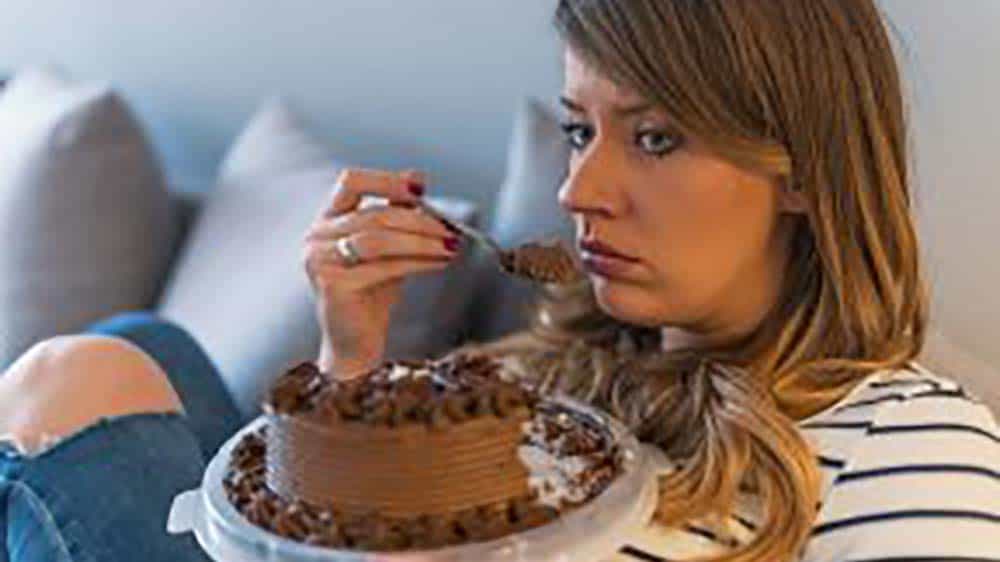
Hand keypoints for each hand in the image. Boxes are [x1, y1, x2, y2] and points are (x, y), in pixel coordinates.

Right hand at [303, 168, 460, 379]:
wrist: (355, 342)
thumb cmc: (371, 293)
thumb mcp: (387, 247)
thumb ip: (396, 214)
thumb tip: (418, 177)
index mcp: (328, 220)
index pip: (350, 182)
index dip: (386, 180)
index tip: (420, 190)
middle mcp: (317, 236)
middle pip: (374, 214)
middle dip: (419, 221)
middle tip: (449, 230)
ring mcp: (320, 260)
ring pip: (378, 238)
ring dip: (420, 241)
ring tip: (449, 246)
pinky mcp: (332, 284)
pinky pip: (382, 266)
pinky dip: (416, 262)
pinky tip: (438, 263)